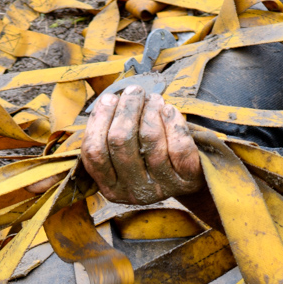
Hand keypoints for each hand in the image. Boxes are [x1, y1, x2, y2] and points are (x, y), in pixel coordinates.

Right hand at [81, 86, 203, 204]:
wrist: (187, 179)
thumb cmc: (148, 158)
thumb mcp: (124, 154)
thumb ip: (110, 133)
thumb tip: (108, 100)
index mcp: (111, 188)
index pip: (95, 152)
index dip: (99, 119)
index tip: (109, 97)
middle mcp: (134, 192)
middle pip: (121, 141)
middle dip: (126, 108)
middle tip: (134, 91)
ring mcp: (162, 188)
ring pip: (150, 139)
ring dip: (150, 111)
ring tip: (153, 99)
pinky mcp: (187, 180)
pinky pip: (178, 146)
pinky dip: (172, 122)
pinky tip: (169, 110)